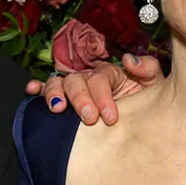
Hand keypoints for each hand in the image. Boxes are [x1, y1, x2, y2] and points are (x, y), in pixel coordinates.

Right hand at [26, 53, 163, 124]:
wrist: (140, 124)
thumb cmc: (145, 104)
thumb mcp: (154, 86)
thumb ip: (147, 69)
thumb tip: (129, 60)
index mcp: (108, 74)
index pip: (100, 79)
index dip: (103, 96)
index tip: (111, 117)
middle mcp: (87, 79)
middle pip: (76, 81)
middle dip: (81, 99)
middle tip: (89, 119)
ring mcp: (73, 90)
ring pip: (57, 83)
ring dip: (54, 94)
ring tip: (57, 109)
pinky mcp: (62, 102)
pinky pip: (43, 90)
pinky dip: (35, 88)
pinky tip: (32, 91)